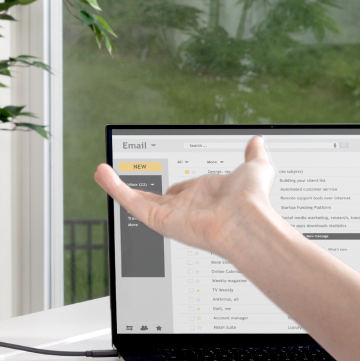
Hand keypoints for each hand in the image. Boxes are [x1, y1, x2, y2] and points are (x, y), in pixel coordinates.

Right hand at [94, 136, 280, 255]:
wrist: (245, 219)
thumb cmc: (252, 200)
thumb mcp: (255, 167)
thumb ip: (254, 154)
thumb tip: (258, 141)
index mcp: (204, 198)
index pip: (181, 191)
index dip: (173, 184)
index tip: (161, 175)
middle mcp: (186, 208)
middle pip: (154, 199)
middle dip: (137, 189)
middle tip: (120, 179)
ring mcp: (171, 214)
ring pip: (138, 200)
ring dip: (117, 186)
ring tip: (101, 172)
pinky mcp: (159, 219)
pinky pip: (132, 203)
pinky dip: (115, 188)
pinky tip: (103, 174)